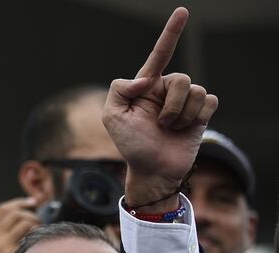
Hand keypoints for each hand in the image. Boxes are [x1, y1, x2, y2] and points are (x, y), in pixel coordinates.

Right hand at [0, 197, 40, 252]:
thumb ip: (1, 239)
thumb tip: (23, 225)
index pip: (4, 210)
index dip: (20, 203)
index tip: (32, 203)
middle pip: (17, 212)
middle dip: (32, 214)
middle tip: (40, 224)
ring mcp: (1, 245)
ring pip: (25, 221)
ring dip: (37, 225)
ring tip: (41, 238)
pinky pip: (30, 236)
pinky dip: (38, 238)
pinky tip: (41, 248)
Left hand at [102, 7, 217, 211]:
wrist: (152, 170)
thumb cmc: (130, 144)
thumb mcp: (112, 117)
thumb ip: (119, 90)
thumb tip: (144, 80)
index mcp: (147, 86)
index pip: (160, 55)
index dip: (171, 33)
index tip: (182, 12)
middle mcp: (167, 90)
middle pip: (180, 79)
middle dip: (171, 105)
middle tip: (160, 124)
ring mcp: (186, 101)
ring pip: (196, 91)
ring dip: (181, 115)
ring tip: (170, 129)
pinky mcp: (202, 113)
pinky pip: (208, 102)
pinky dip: (196, 119)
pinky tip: (184, 130)